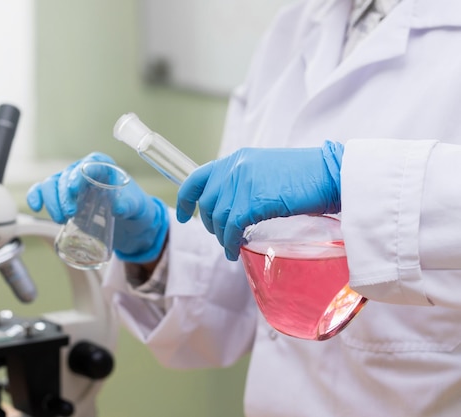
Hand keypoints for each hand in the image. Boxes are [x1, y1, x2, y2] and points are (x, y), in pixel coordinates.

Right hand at [27, 152, 168, 263]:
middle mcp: (83, 172)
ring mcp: (70, 184)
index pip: (89, 163)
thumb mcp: (138, 207)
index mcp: (104, 167)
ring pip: (51, 184)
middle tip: (70, 214)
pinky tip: (36, 207)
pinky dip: (36, 197)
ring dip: (51, 201)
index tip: (74, 189)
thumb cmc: (134, 208)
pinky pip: (42, 192)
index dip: (78, 174)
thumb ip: (129, 204)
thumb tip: (118, 206)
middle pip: (66, 176)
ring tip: (61, 219)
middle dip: (63, 195)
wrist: (129, 222)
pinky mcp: (61, 197)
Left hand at [176, 141, 342, 260]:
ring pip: (218, 218)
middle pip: (206, 203)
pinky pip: (232, 228)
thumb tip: (230, 207)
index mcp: (236, 159)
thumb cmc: (306, 176)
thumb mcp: (266, 171)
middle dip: (209, 224)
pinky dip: (231, 242)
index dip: (185, 199)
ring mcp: (242, 183)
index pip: (197, 177)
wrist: (331, 174)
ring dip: (222, 237)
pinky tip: (236, 250)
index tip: (183, 215)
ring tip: (231, 246)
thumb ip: (244, 183)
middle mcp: (234, 168)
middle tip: (222, 236)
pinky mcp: (254, 200)